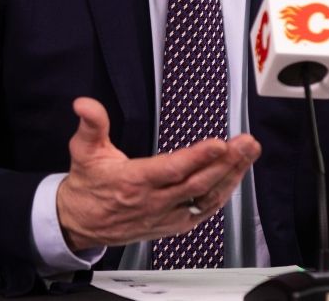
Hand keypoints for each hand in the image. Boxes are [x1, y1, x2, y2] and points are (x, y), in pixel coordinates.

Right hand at [56, 97, 260, 251]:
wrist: (80, 223)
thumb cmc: (87, 185)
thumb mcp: (83, 150)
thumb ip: (91, 124)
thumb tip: (84, 104)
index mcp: (134, 181)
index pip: (172, 169)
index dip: (198, 157)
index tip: (220, 144)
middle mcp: (154, 201)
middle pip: (198, 184)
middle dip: (227, 162)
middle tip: (247, 143)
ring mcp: (165, 216)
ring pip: (205, 199)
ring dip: (230, 177)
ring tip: (248, 154)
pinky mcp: (172, 225)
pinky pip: (202, 212)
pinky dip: (221, 195)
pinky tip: (235, 178)